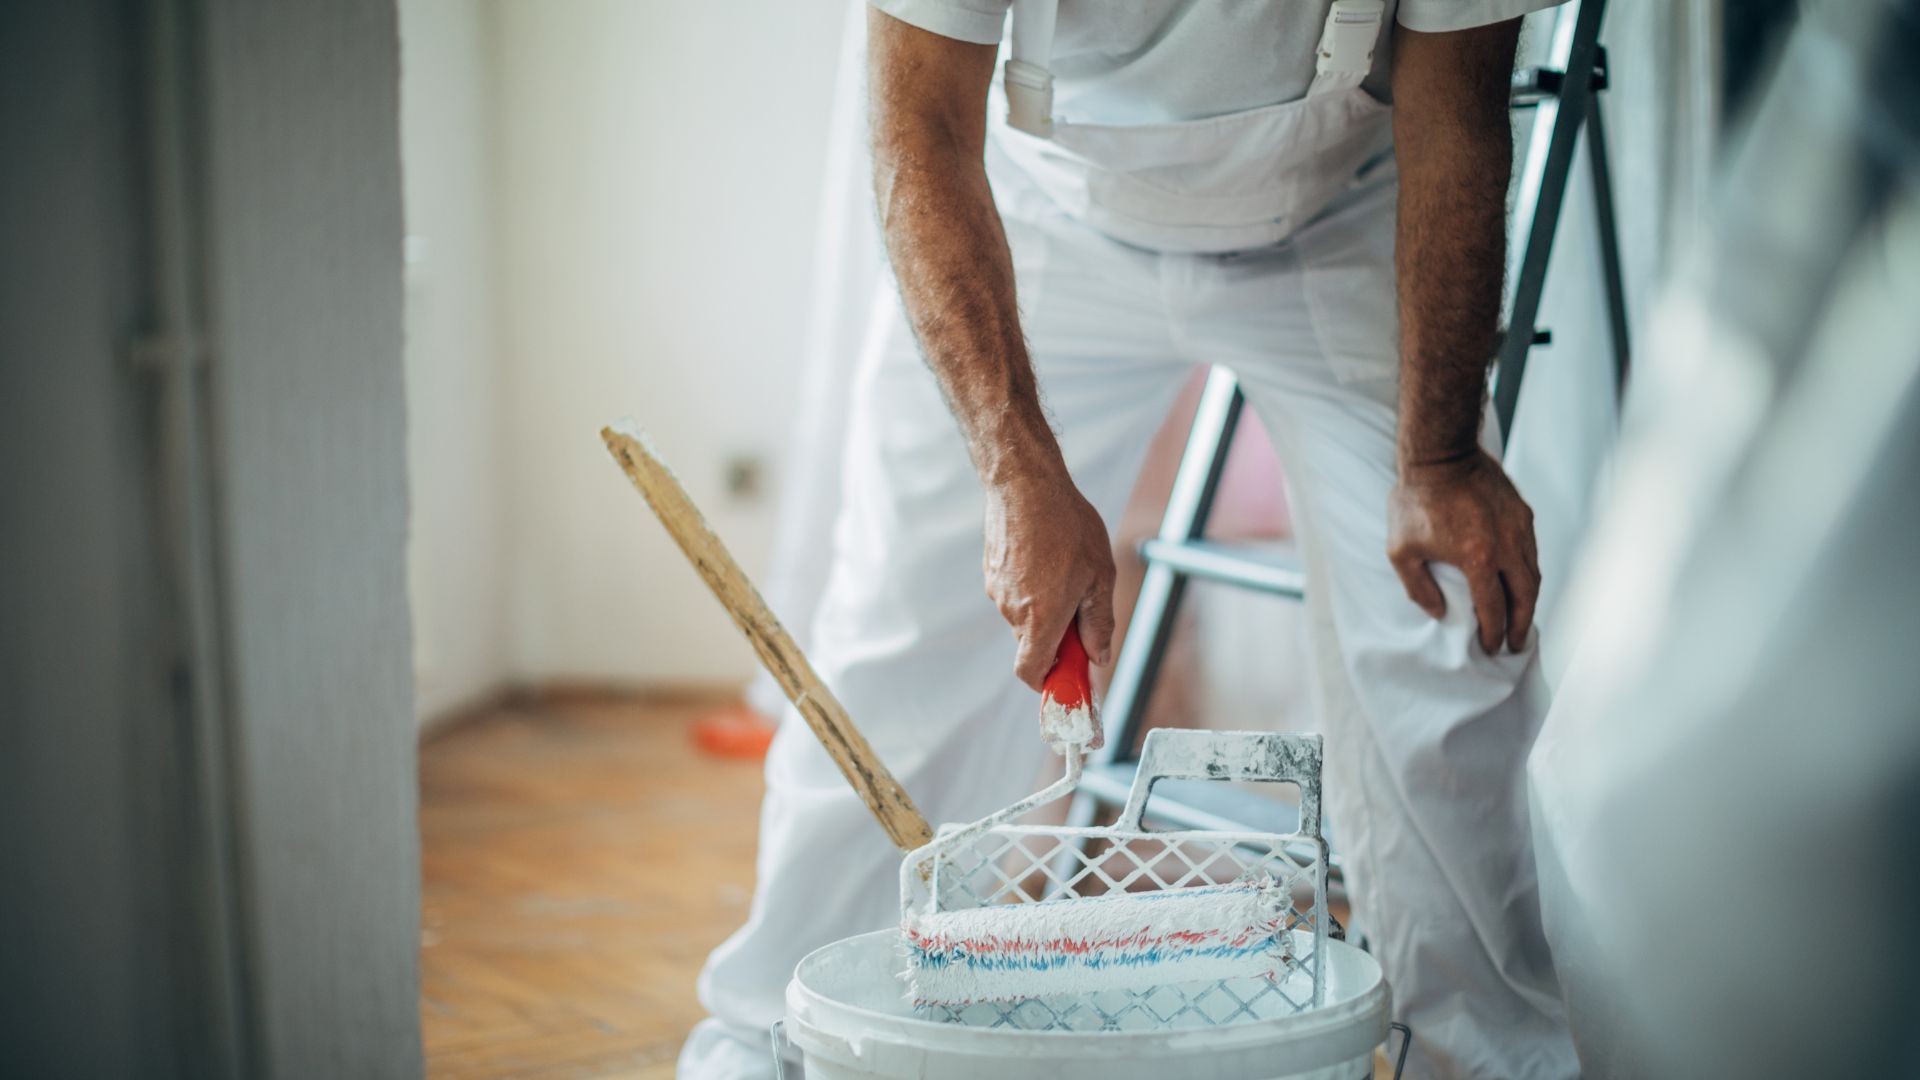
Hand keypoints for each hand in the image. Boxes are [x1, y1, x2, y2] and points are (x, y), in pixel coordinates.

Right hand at [983, 470, 1116, 688]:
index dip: (1048, 682)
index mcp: (1040, 618)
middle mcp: (1013, 610)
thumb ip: (1099, 623)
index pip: (1030, 672)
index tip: (1068, 675)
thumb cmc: (1067, 527)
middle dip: (1056, 636)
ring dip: (1045, 607)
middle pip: (1032, 643)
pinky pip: (1014, 593)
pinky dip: (1031, 587)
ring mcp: (998, 590)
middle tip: (1081, 609)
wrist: (1025, 484)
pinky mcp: (992, 572)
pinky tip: (1047, 557)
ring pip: (1024, 616)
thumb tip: (1099, 656)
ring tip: (1065, 570)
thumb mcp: (1100, 576)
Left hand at [1387, 450, 1539, 653]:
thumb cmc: (1415, 501)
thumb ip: (1418, 587)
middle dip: (1521, 624)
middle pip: (1525, 596)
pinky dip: (1529, 572)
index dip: (1494, 632)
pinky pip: (1531, 551)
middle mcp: (1507, 547)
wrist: (1441, 454)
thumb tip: (1439, 613)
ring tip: (1522, 618)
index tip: (1493, 646)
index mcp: (1478, 559)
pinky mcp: (1522, 512)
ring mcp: (1519, 528)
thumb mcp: (1401, 550)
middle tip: (1516, 643)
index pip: (1493, 608)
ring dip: (1529, 600)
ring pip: (1533, 573)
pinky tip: (1520, 580)